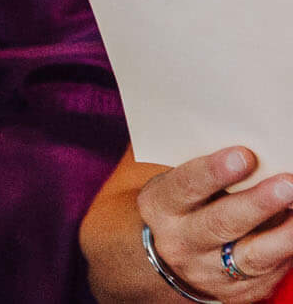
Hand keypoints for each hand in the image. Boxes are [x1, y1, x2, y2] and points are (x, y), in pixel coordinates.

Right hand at [139, 146, 292, 301]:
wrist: (168, 259)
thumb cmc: (183, 205)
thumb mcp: (178, 186)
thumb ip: (207, 172)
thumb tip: (256, 150)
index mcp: (160, 207)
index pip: (186, 186)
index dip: (214, 171)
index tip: (244, 154)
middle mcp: (180, 242)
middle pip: (221, 223)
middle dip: (258, 203)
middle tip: (289, 183)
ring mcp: (209, 272)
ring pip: (252, 255)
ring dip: (285, 234)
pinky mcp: (238, 294)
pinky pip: (270, 272)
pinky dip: (290, 249)